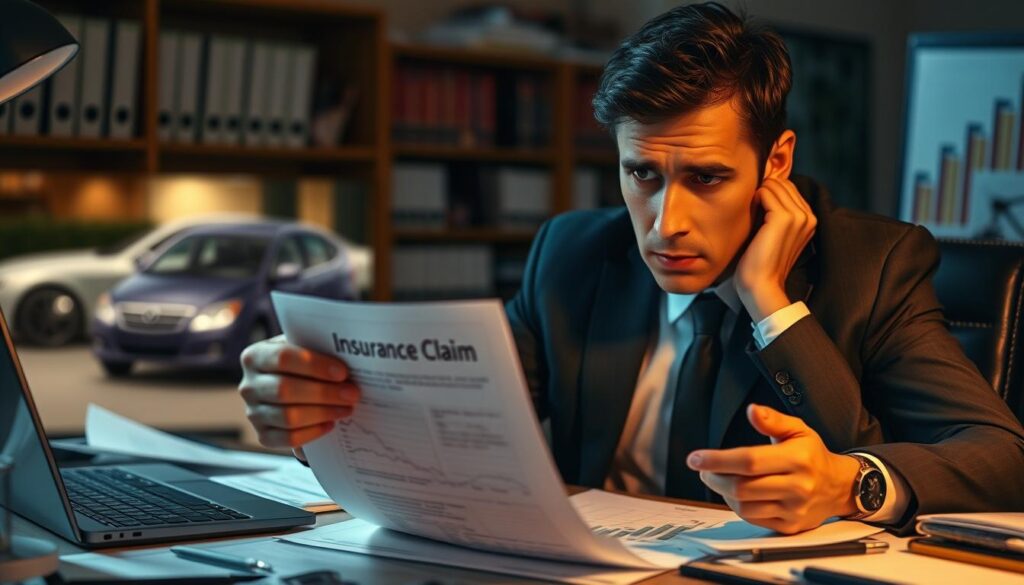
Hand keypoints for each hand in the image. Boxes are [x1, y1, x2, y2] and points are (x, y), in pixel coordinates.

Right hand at [238, 334, 359, 449]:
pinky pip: (288, 438)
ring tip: (346, 408)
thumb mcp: (304, 349)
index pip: (282, 358)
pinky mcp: (262, 435)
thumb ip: (318, 350)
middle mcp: (248, 386)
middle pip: (285, 390)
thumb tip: (350, 360)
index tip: (342, 372)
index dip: (315, 365)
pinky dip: (313, 432)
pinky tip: (330, 423)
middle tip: (352, 394)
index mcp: (255, 357)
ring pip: (288, 416)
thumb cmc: (302, 365)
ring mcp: (253, 413)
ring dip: (323, 413)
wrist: (290, 387)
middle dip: (324, 393)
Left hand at [687, 404, 860, 533]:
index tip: (696, 459)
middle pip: (742, 487)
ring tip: (719, 480)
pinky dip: (738, 507)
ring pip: (744, 507)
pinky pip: (754, 519)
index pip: (749, 461)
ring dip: (723, 493)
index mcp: (797, 459)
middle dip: (714, 478)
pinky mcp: (790, 526)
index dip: (717, 460)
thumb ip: (773, 420)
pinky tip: (736, 494)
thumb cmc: (813, 455)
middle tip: (704, 470)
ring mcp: (794, 509)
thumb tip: (752, 411)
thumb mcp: (798, 429)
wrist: (839, 486)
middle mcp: (797, 486)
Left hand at [734, 177, 816, 321]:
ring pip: (774, 185)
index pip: (789, 188)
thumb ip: (776, 211)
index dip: (770, 192)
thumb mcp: (774, 233)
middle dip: (765, 191)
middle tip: (752, 211)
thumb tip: (764, 187)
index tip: (758, 209)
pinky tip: (751, 215)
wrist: (761, 285)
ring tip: (752, 214)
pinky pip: (765, 192)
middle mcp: (809, 216)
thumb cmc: (762, 262)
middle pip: (783, 183)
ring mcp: (799, 216)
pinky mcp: (785, 218)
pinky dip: (754, 199)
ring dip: (759, 194)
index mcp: (809, 220)